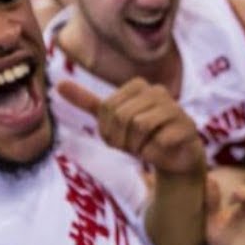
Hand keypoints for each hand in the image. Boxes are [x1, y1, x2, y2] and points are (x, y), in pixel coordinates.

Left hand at [57, 78, 204, 177]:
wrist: (175, 159)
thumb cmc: (143, 138)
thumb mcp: (112, 121)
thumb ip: (88, 102)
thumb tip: (58, 84)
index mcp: (139, 86)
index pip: (109, 107)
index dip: (109, 130)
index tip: (120, 138)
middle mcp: (158, 92)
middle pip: (123, 115)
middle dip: (123, 139)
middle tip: (134, 146)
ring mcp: (175, 108)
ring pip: (140, 125)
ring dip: (138, 145)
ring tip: (147, 148)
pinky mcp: (187, 126)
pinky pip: (160, 139)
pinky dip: (155, 151)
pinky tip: (163, 150)